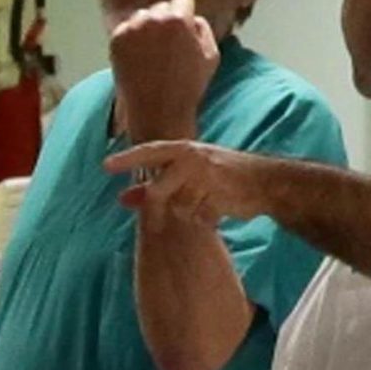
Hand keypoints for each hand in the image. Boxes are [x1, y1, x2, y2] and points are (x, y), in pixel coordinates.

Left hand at [106, 138, 268, 233]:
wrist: (264, 181)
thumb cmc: (222, 174)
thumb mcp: (189, 171)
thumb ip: (155, 183)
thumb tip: (121, 198)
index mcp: (184, 149)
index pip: (149, 152)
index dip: (128, 159)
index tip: (106, 166)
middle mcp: (193, 160)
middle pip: (159, 191)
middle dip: (160, 209)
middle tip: (167, 218)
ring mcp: (207, 178)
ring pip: (179, 208)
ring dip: (189, 213)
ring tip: (207, 202)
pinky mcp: (219, 197)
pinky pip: (199, 218)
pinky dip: (205, 220)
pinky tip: (217, 210)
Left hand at [107, 0, 218, 141]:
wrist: (158, 112)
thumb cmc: (188, 87)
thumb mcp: (211, 55)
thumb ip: (203, 28)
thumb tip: (192, 17)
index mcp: (178, 19)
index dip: (184, 13)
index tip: (182, 27)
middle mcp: (152, 18)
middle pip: (161, 8)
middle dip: (165, 21)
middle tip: (167, 45)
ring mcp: (131, 29)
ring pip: (142, 17)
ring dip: (147, 28)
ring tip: (152, 54)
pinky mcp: (115, 40)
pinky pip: (125, 29)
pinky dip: (131, 39)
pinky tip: (139, 58)